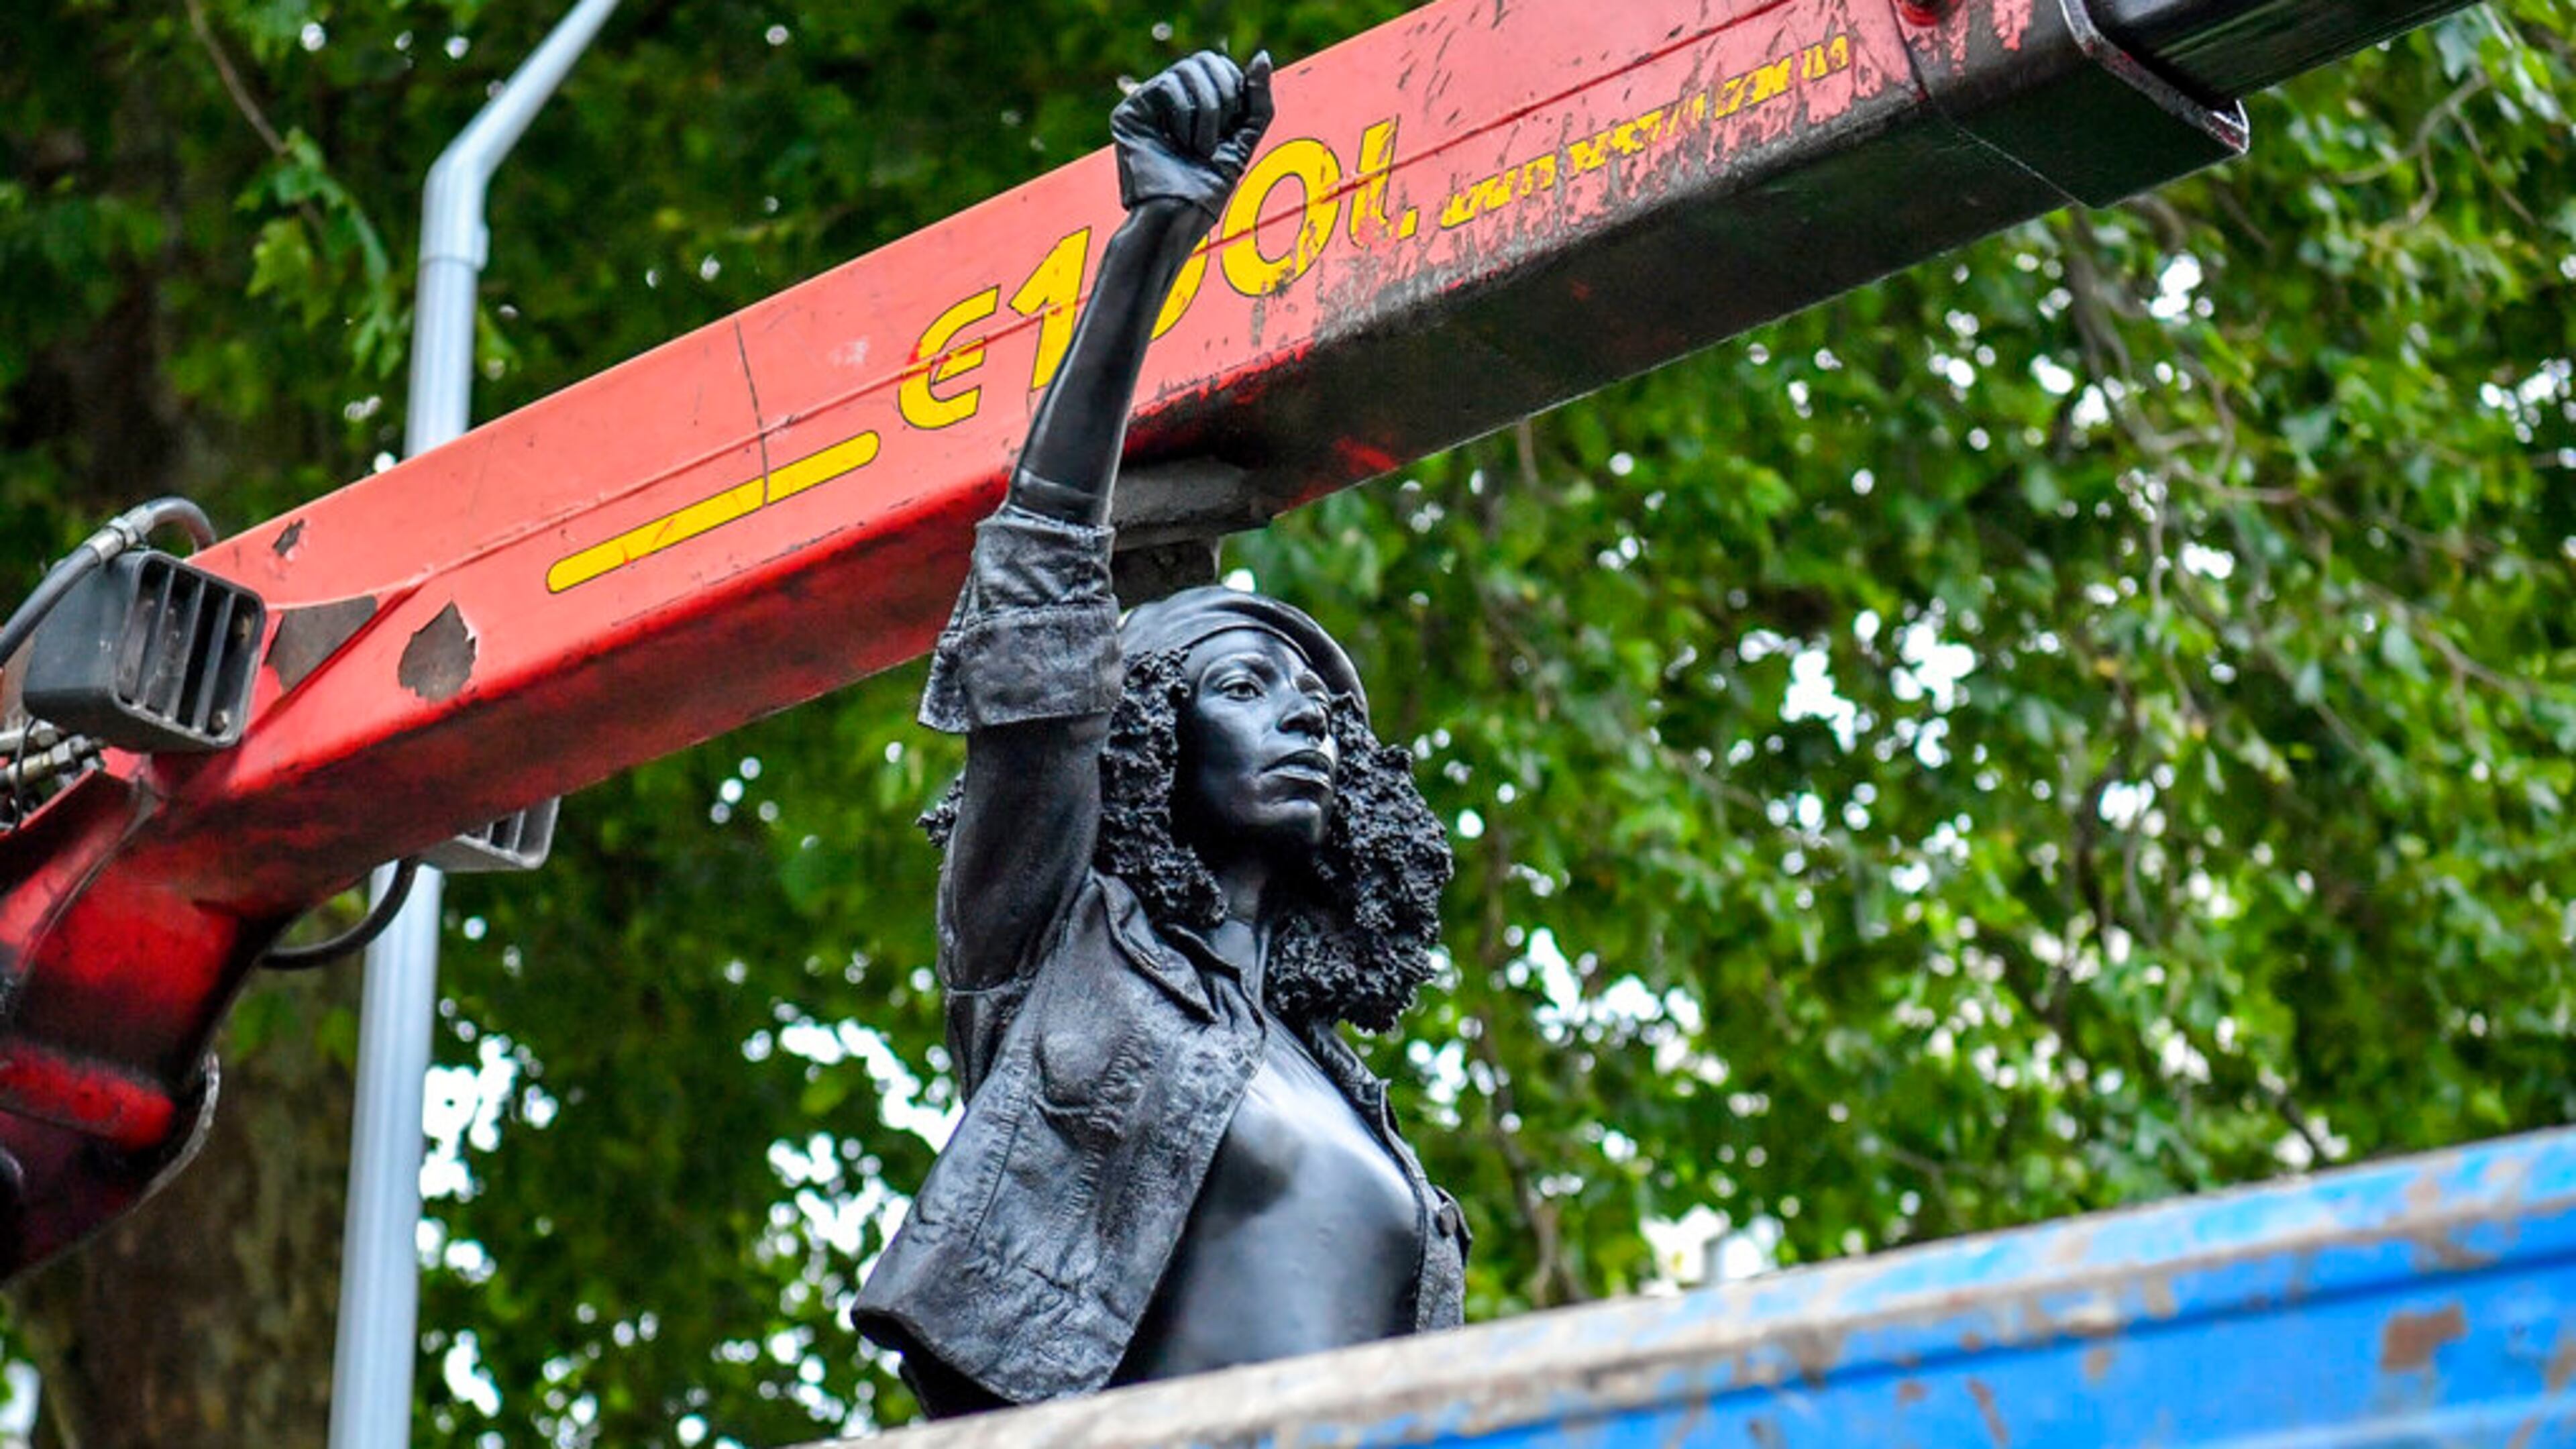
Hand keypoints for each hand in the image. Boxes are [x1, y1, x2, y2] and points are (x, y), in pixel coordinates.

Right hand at [1111, 50, 1273, 223]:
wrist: (1177, 219)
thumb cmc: (1208, 190)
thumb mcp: (1244, 140)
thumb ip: (1257, 100)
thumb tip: (1263, 56)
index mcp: (1194, 103)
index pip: (1220, 66)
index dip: (1237, 89)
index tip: (1233, 129)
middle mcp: (1169, 100)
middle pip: (1205, 61)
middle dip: (1224, 97)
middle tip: (1218, 138)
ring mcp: (1147, 104)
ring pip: (1187, 70)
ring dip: (1206, 112)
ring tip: (1198, 149)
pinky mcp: (1129, 112)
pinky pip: (1167, 85)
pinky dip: (1183, 116)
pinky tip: (1178, 143)